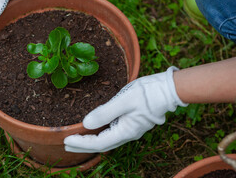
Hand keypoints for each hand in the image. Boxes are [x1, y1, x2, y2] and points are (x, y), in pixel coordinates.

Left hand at [64, 67, 187, 152]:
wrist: (169, 89)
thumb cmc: (148, 93)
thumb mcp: (124, 100)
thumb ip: (105, 112)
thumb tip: (86, 124)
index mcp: (125, 131)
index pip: (98, 143)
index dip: (81, 143)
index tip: (66, 140)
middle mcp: (128, 134)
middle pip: (102, 145)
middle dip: (84, 146)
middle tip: (66, 145)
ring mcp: (131, 129)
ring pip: (107, 139)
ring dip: (91, 141)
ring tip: (77, 139)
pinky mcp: (133, 122)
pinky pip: (113, 132)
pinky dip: (100, 133)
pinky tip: (95, 128)